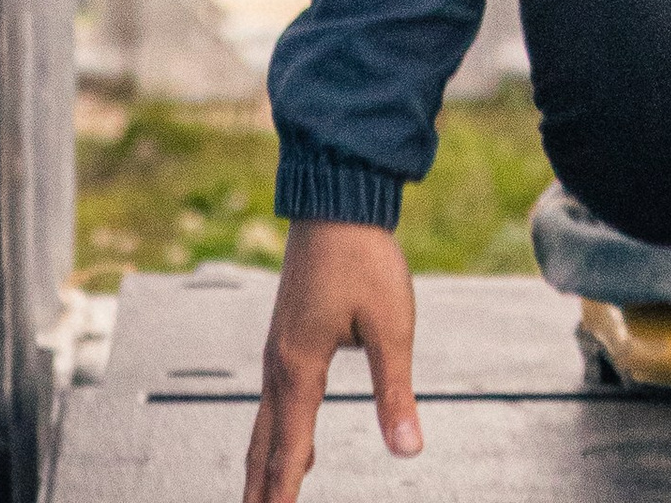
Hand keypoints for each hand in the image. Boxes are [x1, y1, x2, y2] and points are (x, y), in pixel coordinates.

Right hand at [244, 220, 419, 502]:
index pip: (286, 453)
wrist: (337, 199)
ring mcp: (278, 350)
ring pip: (265, 424)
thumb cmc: (364, 257)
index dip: (280, 498)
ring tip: (266, 501)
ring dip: (264, 466)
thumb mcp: (392, 325)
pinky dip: (275, 435)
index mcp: (299, 370)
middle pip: (263, 447)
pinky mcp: (287, 336)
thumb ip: (395, 392)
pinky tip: (293, 443)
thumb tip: (409, 449)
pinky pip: (275, 401)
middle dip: (260, 491)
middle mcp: (278, 366)